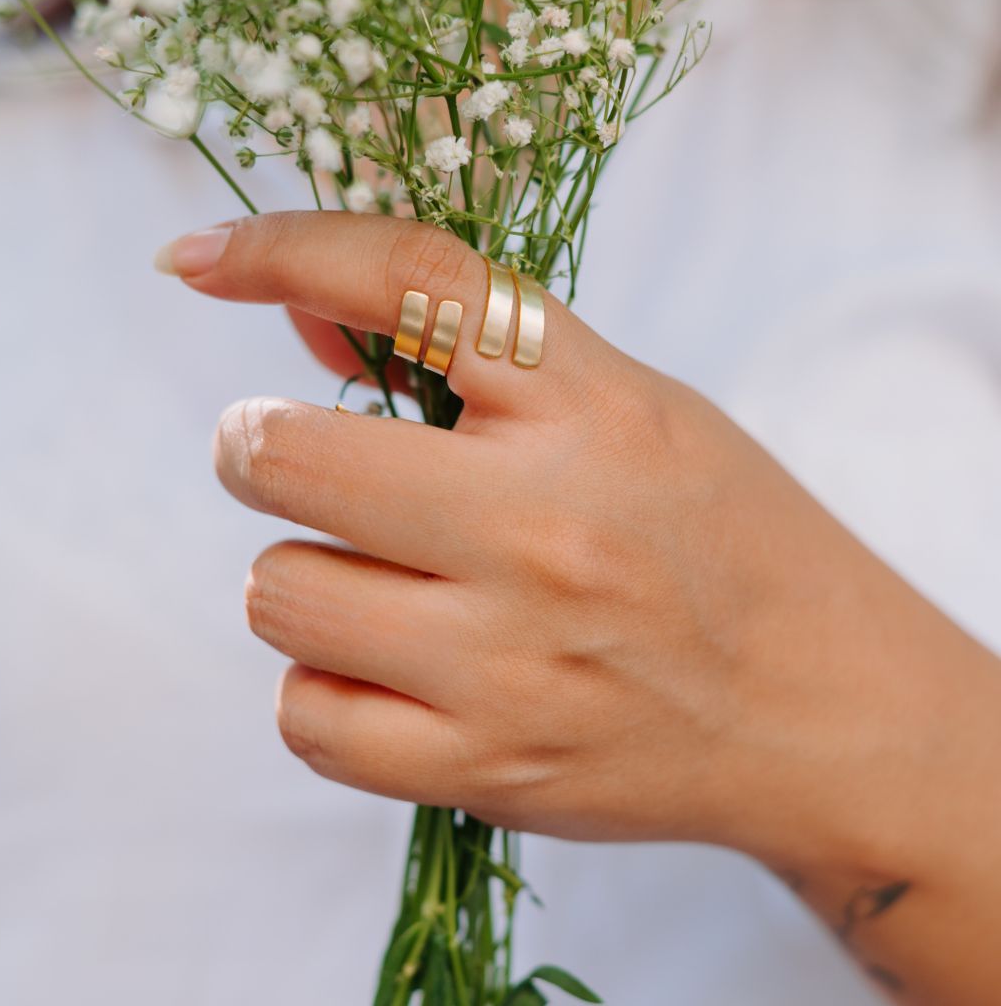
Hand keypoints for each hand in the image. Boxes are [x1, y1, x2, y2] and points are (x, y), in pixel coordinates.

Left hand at [158, 212, 1000, 1003]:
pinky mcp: (487, 769)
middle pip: (284, 454)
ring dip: (301, 575)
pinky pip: (305, 716)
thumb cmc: (722, 538)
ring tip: (378, 583)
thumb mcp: (625, 409)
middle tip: (286, 456)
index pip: (404, 280)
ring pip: (277, 590)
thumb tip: (298, 317)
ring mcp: (509, 660)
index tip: (198, 260)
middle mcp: (543, 526)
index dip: (278, 246)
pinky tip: (387, 669)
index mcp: (590, 406)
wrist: (818, 706)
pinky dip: (321, 686)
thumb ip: (466, 357)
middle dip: (257, 446)